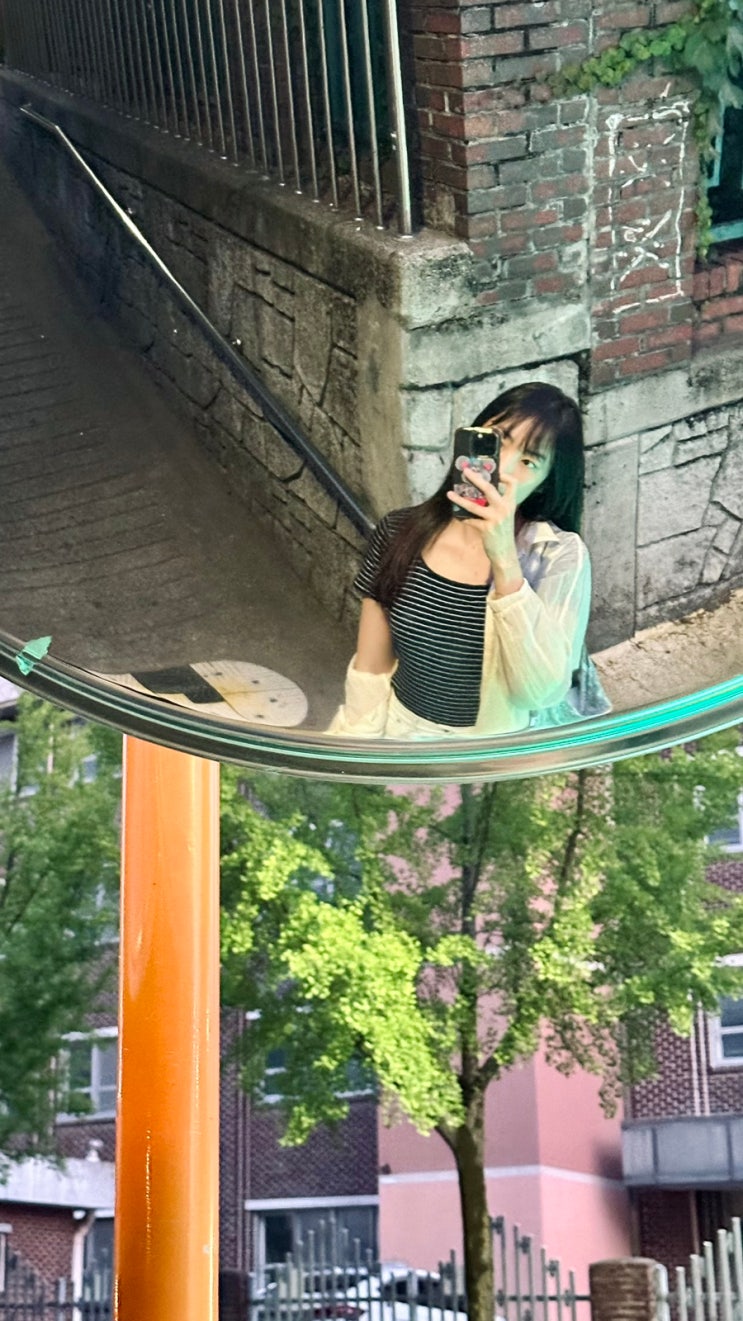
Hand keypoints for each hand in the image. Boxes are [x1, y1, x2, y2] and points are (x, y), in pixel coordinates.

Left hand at [446, 467, 523, 594]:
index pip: (513, 483)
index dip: (504, 475)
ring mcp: (495, 518)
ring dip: (459, 499)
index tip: (495, 471)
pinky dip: (462, 517)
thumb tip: (480, 489)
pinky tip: (457, 515)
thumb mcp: (505, 514)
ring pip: (474, 505)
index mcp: (511, 503)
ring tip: (450, 494)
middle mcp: (504, 508)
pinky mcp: (486, 528)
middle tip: (465, 471)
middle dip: (476, 478)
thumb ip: (497, 503)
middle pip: (489, 488)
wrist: (504, 552)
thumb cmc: (503, 532)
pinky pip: (469, 520)